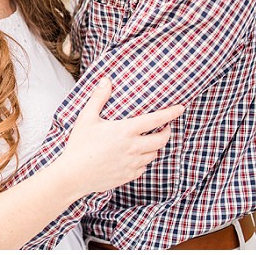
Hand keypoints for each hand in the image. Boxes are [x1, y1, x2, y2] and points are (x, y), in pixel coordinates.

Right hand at [59, 77, 184, 195]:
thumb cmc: (79, 144)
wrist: (74, 174)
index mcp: (126, 130)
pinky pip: (144, 167)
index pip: (156, 119)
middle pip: (162, 139)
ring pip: (154, 154)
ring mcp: (133, 163)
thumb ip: (98, 97)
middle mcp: (134, 147)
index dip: (171, 113)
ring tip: (148, 141)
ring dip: (155, 146)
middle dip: (166, 131)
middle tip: (164, 127)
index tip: (181, 108)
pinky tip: (134, 156)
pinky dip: (144, 160)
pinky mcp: (129, 175)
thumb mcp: (86, 117)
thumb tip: (106, 80)